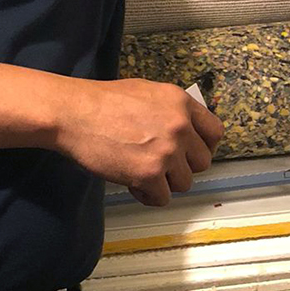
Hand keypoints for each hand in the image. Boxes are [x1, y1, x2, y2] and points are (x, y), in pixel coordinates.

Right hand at [56, 78, 223, 206]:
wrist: (74, 113)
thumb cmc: (101, 102)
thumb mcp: (147, 93)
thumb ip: (172, 110)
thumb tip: (185, 129)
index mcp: (180, 103)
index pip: (215, 132)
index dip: (204, 146)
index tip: (191, 153)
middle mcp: (180, 126)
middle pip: (203, 162)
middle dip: (183, 167)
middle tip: (161, 165)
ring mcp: (166, 151)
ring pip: (185, 183)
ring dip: (165, 182)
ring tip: (142, 173)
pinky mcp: (149, 174)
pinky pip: (162, 197)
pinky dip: (148, 196)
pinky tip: (133, 184)